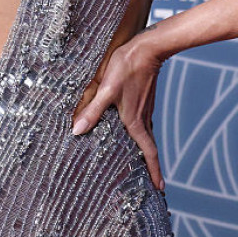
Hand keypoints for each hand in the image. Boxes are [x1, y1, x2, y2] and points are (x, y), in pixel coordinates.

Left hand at [70, 31, 165, 190]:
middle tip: (151, 183)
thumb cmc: (126, 67)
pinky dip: (140, 135)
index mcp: (135, 121)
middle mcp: (143, 118)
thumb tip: (77, 131)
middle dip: (150, 166)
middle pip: (148, 148)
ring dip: (145, 151)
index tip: (160, 188)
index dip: (154, 171)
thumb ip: (92, 110)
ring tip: (140, 163)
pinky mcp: (143, 100)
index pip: (148, 152)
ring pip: (145, 135)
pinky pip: (143, 124)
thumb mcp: (106, 89)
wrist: (147, 48)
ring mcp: (145, 109)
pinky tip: (131, 132)